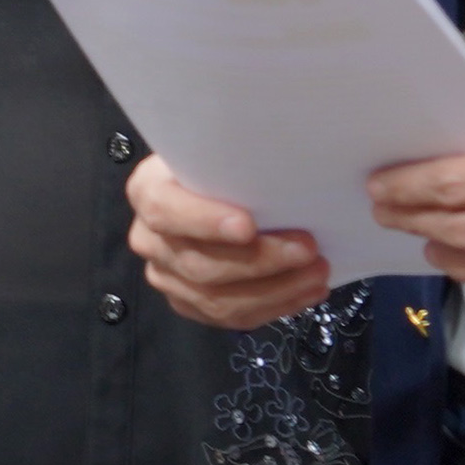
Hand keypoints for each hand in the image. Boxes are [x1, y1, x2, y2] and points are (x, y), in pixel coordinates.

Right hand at [127, 156, 334, 328]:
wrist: (212, 189)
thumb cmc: (222, 164)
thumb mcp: (221, 147)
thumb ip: (240, 156)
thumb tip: (293, 165)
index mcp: (147, 190)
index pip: (165, 210)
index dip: (204, 221)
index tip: (248, 226)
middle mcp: (148, 238)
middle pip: (199, 263)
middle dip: (259, 260)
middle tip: (307, 248)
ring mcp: (166, 276)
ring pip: (216, 298)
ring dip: (275, 289)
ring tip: (317, 272)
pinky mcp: (188, 303)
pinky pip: (228, 317)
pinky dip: (273, 306)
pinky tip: (305, 291)